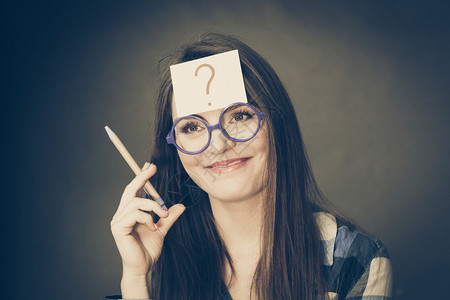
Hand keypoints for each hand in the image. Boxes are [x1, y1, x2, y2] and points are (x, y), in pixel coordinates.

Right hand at [110, 162, 185, 276]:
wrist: (144, 267)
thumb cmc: (149, 249)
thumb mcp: (162, 228)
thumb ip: (169, 217)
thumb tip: (181, 206)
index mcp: (129, 212)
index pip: (134, 190)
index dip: (141, 177)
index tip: (149, 165)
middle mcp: (121, 214)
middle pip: (129, 189)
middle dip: (141, 177)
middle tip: (152, 168)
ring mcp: (118, 221)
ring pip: (136, 202)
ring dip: (153, 206)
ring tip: (162, 216)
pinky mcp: (118, 228)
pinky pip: (135, 214)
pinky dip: (147, 218)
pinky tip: (154, 228)